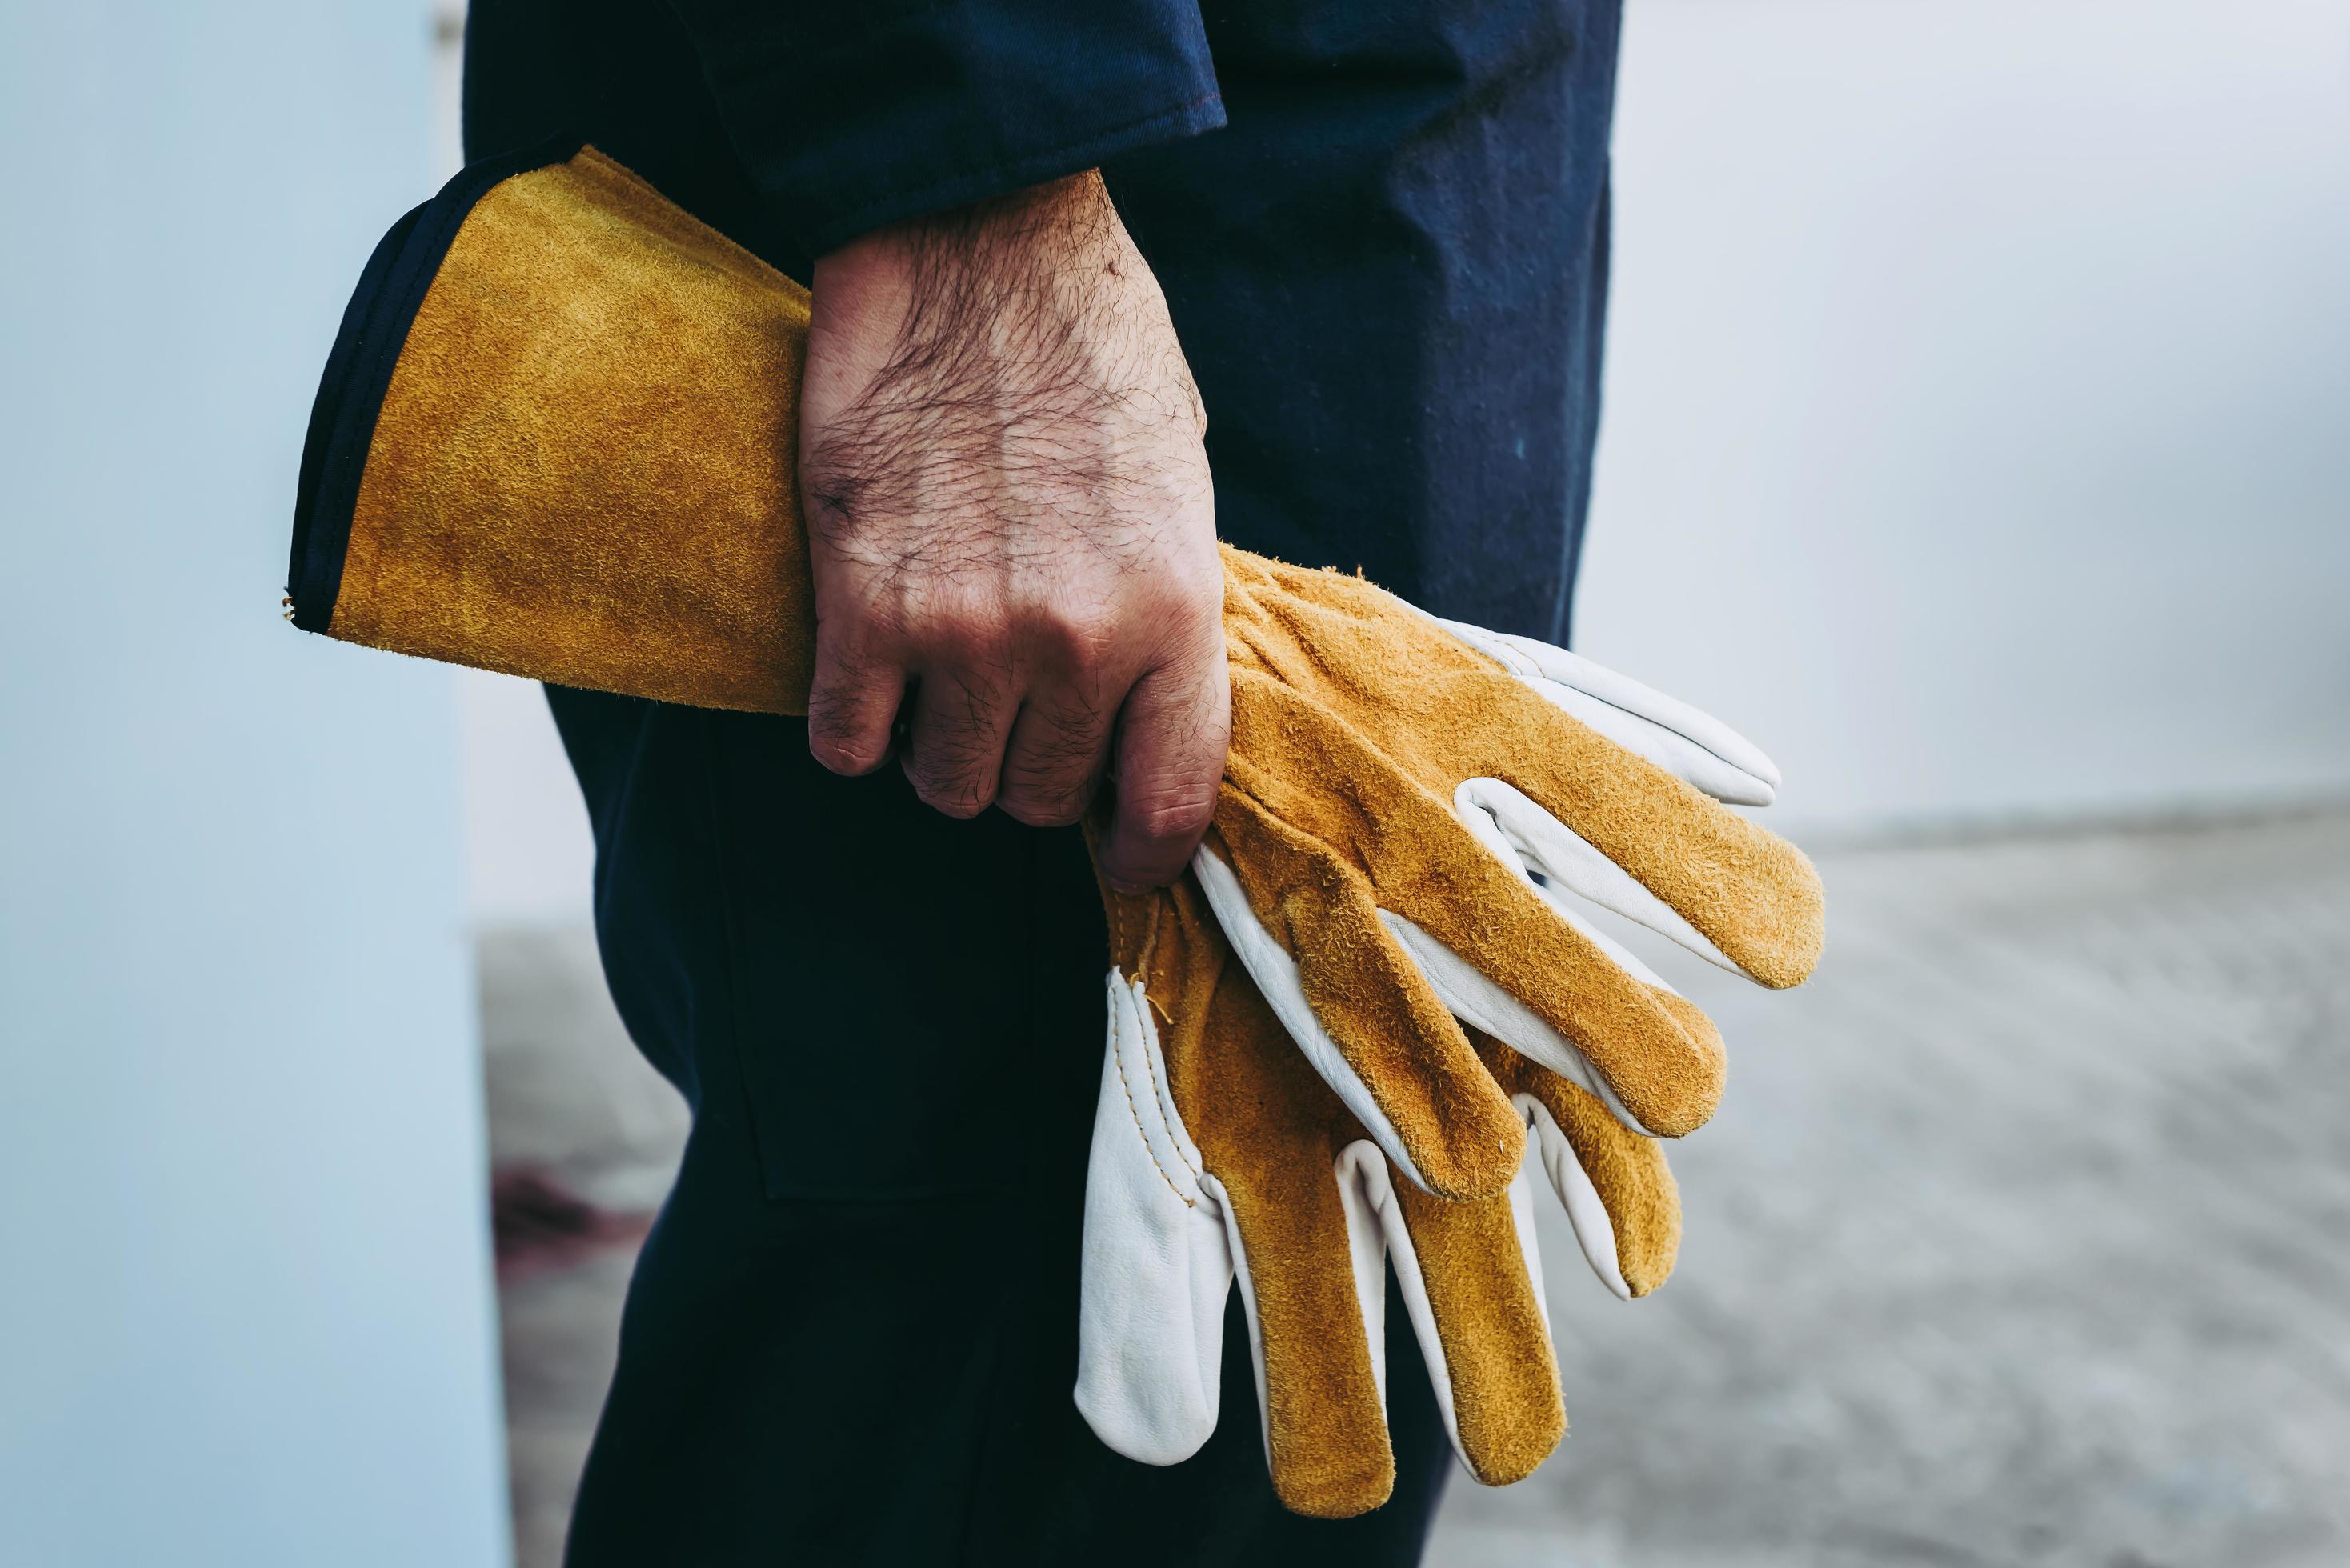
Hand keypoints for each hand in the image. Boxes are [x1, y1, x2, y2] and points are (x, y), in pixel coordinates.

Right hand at [799, 171, 1227, 889]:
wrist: (975, 245)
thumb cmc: (1093, 352)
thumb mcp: (1178, 490)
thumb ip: (1164, 616)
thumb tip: (1141, 716)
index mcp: (1173, 613)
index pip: (1168, 802)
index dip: (1145, 854)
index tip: (1123, 858)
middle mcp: (1074, 642)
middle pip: (1039, 800)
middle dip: (1029, 773)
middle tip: (1015, 716)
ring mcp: (963, 632)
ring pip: (944, 785)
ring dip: (941, 752)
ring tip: (942, 686)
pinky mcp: (860, 607)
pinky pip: (847, 744)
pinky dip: (856, 727)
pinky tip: (870, 676)